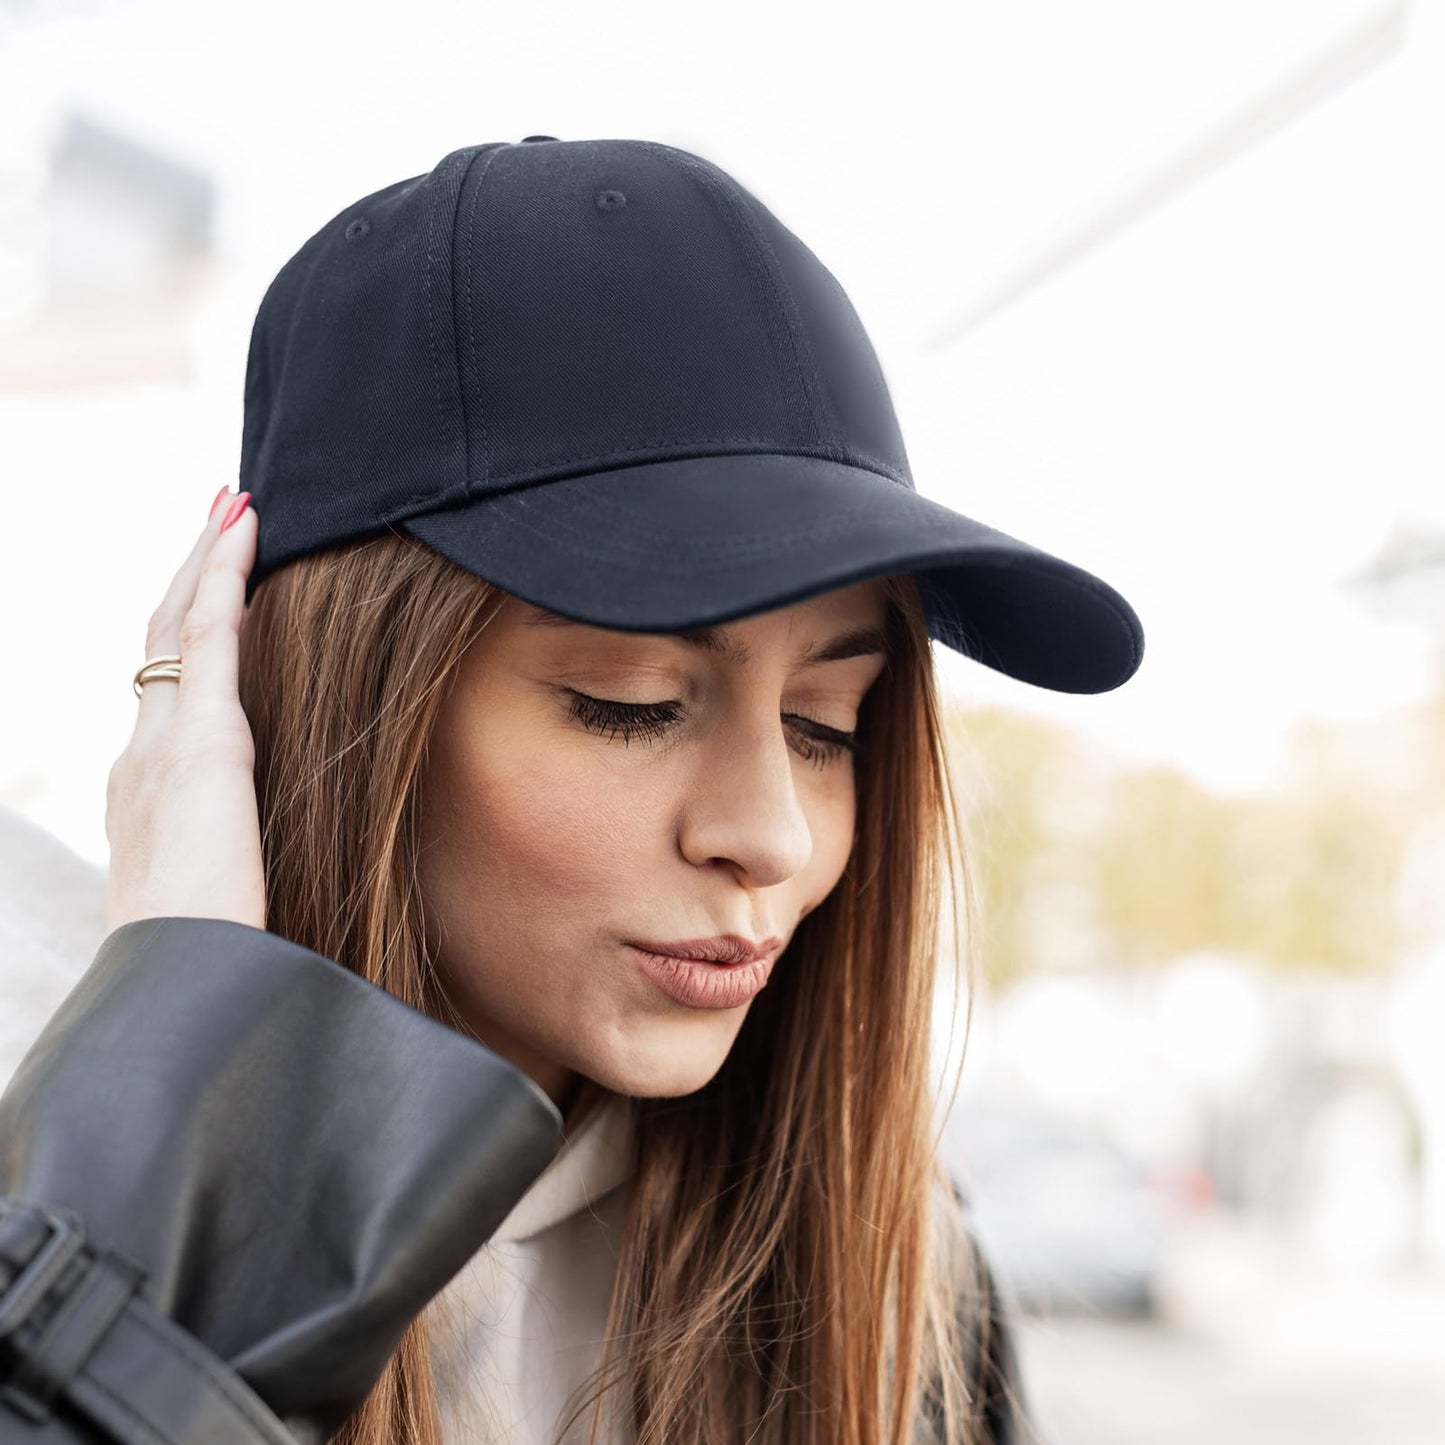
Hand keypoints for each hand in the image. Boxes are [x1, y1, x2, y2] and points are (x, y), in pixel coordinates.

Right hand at [104, 488, 266, 934]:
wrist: (185, 980)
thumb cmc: (216, 957)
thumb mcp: (229, 892)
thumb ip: (242, 858)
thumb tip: (276, 862)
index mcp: (151, 791)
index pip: (170, 690)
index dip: (191, 630)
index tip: (216, 586)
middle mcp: (143, 755)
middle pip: (162, 640)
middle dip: (191, 574)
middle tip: (221, 516)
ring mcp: (163, 742)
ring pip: (178, 623)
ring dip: (206, 558)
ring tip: (234, 504)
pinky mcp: (199, 739)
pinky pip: (206, 633)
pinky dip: (222, 572)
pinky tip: (244, 526)